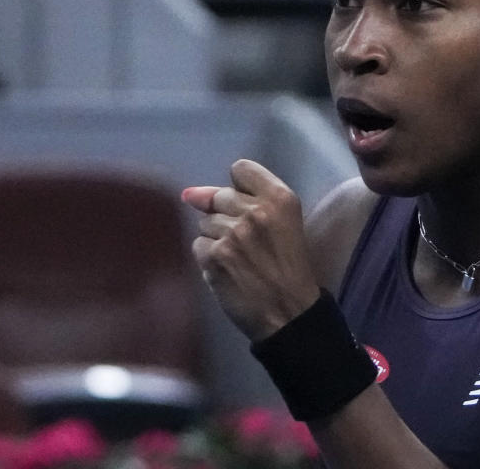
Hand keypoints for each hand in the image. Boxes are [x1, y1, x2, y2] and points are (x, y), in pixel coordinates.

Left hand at [182, 159, 320, 340]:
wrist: (288, 311)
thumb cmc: (289, 266)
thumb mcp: (284, 224)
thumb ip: (246, 199)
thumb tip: (190, 194)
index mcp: (281, 198)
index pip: (241, 169)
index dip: (240, 188)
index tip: (248, 208)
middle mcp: (256, 210)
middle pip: (220, 196)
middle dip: (227, 216)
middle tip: (246, 242)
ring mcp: (233, 233)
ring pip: (206, 222)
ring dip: (217, 239)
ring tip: (239, 259)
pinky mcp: (215, 256)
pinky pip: (198, 246)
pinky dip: (209, 259)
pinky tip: (228, 271)